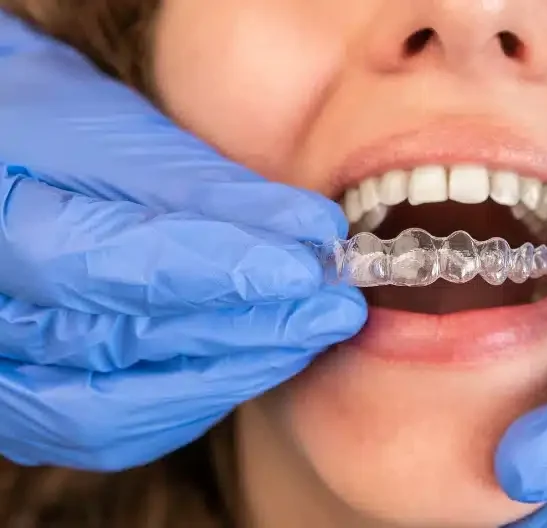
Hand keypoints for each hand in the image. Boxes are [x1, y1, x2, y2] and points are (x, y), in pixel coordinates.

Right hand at [0, 14, 365, 469]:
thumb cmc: (35, 128)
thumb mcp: (106, 128)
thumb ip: (202, 187)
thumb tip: (311, 231)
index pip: (113, 262)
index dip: (222, 270)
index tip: (308, 264)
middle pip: (123, 344)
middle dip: (247, 328)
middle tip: (334, 306)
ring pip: (116, 407)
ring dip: (231, 371)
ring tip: (308, 335)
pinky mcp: (23, 402)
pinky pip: (109, 429)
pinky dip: (194, 398)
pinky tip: (256, 365)